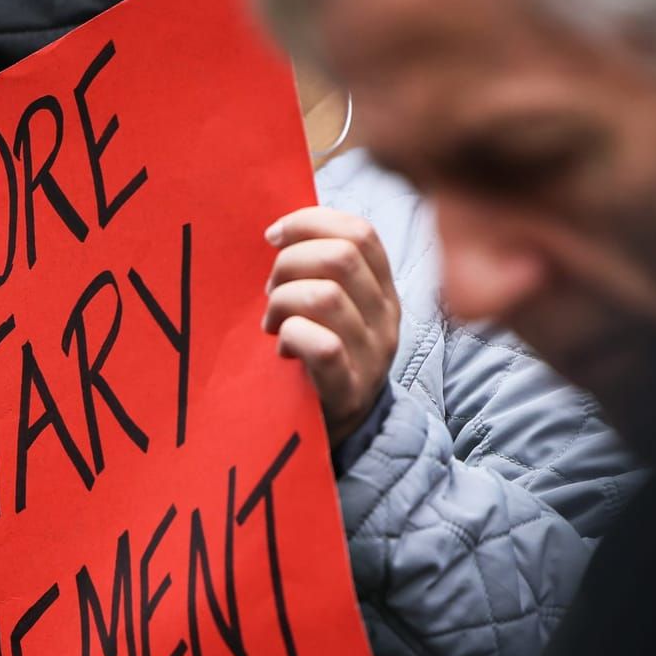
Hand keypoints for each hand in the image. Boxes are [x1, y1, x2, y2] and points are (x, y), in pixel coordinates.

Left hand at [263, 208, 399, 444]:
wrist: (338, 433)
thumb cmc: (319, 361)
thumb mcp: (334, 312)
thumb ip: (319, 272)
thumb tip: (279, 232)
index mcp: (382, 291)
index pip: (361, 232)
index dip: (311, 222)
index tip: (273, 237)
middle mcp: (385, 319)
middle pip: (341, 256)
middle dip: (289, 263)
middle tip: (269, 292)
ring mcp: (372, 356)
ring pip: (327, 296)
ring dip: (284, 302)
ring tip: (271, 324)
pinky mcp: (350, 391)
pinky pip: (323, 346)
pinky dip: (292, 336)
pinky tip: (281, 348)